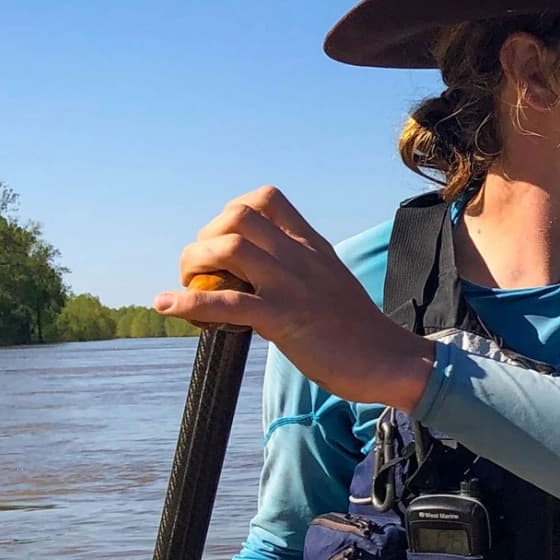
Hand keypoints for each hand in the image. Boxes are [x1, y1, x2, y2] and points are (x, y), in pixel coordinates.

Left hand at [154, 186, 436, 409]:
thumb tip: (257, 279)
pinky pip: (228, 302)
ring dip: (194, 264)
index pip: (266, 199)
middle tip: (200, 271)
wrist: (390, 360)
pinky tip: (168, 307)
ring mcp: (292, 287)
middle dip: (204, 238)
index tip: (223, 243)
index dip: (232, 213)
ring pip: (229, 249)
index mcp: (312, 247)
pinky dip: (190, 302)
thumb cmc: (359, 330)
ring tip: (188, 286)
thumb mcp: (330, 282)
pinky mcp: (285, 320)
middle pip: (237, 216)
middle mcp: (300, 258)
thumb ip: (298, 271)